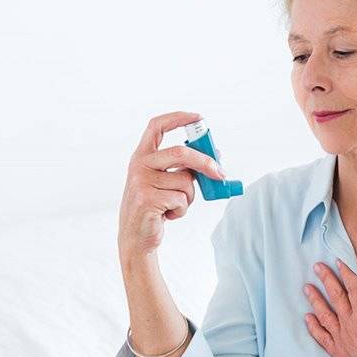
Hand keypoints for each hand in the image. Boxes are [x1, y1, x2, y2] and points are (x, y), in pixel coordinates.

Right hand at [118, 111, 226, 257]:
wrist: (135, 238)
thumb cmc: (154, 208)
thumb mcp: (166, 182)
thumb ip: (184, 167)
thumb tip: (216, 156)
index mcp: (142, 156)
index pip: (157, 126)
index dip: (178, 118)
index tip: (199, 118)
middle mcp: (139, 165)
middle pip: (181, 152)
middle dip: (205, 162)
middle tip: (221, 173)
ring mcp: (141, 182)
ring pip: (185, 181)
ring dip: (189, 197)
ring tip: (173, 205)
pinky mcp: (147, 200)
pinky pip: (181, 200)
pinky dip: (182, 210)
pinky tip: (167, 215)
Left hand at [303, 259, 356, 356]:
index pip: (354, 289)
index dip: (346, 273)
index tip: (338, 262)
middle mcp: (350, 324)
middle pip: (336, 297)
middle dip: (326, 280)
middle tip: (317, 267)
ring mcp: (342, 337)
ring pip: (324, 314)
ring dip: (315, 300)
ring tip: (307, 288)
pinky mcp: (337, 350)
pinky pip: (322, 336)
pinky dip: (313, 327)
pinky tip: (307, 318)